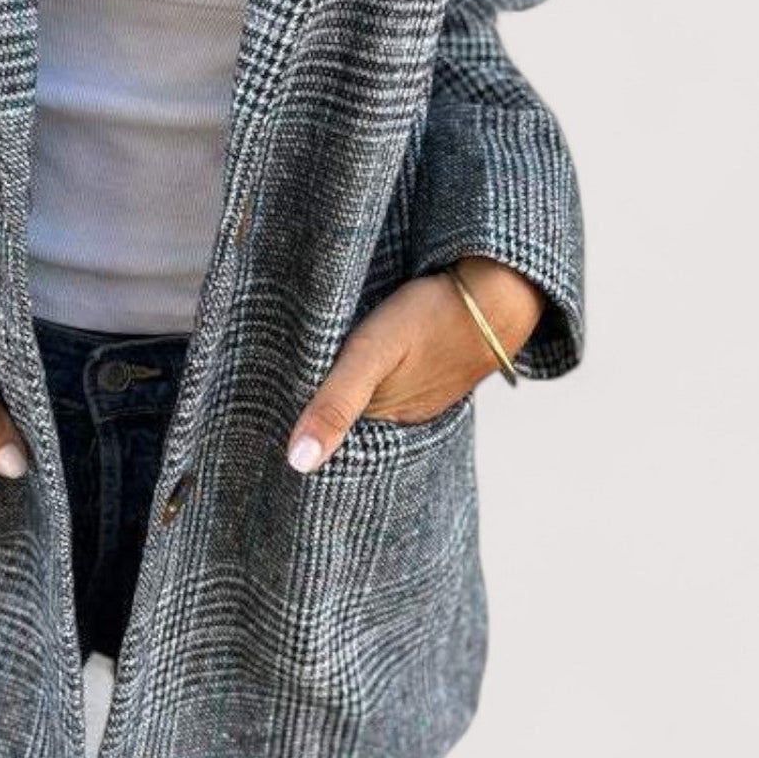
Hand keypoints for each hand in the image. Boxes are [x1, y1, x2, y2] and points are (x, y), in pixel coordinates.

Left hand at [285, 256, 543, 473]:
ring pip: (367, 403)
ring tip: (298, 381)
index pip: (328, 438)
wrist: (497, 295)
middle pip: (346, 423)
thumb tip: (297, 462)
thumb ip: (335, 402)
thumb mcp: (370, 355)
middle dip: (314, 416)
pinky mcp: (426, 370)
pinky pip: (388, 383)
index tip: (261, 426)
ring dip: (339, 394)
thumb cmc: (430, 318)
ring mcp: (417, 394)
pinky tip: (350, 364)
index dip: (297, 429)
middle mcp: (400, 417)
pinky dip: (368, 379)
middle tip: (268, 403)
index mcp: (383, 422)